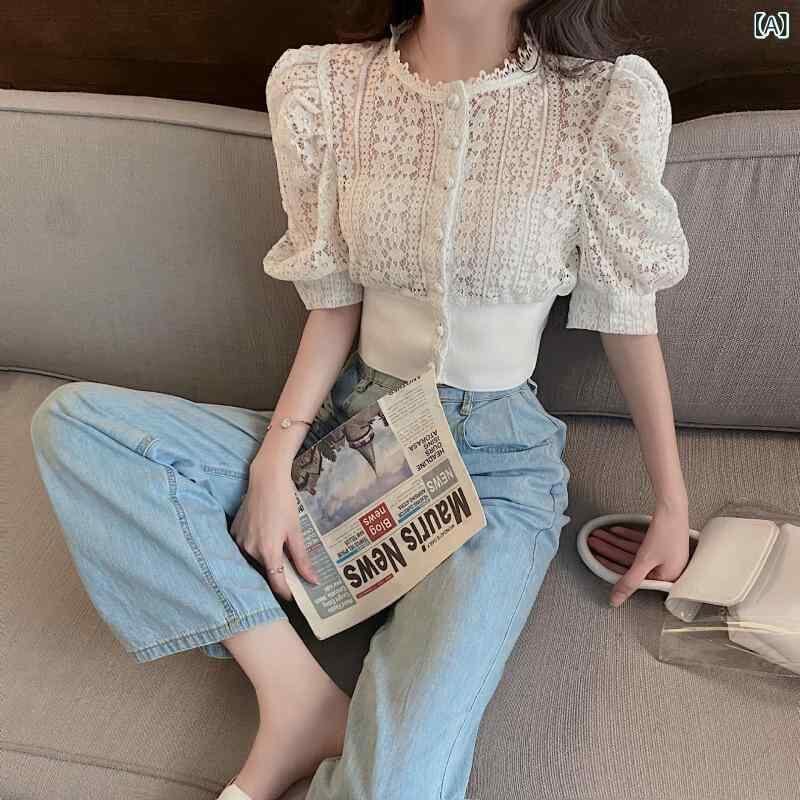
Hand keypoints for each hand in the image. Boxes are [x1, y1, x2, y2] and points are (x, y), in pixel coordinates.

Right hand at [230, 466, 319, 601]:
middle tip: (292, 567)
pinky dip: (255, 546)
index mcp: (268, 552)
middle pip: (266, 569)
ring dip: (266, 558)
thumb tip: (313, 580)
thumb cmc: (284, 503)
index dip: (286, 591)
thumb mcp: (296, 532)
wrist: (266, 479)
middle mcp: (249, 550)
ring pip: (255, 559)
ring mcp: (239, 541)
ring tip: (279, 545)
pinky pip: (245, 547)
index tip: (295, 595)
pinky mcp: (234, 532)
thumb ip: (302, 559)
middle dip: (278, 571)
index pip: (276, 582)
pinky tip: (265, 534)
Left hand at [586, 505, 690, 606]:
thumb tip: (616, 600)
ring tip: (598, 535)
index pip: (633, 578)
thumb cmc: (666, 532)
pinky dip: (626, 537)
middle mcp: (667, 568)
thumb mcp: (644, 561)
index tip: (597, 561)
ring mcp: (664, 554)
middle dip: (609, 550)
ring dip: (614, 542)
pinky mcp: (661, 542)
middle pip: (630, 562)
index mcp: (666, 577)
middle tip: (593, 543)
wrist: (674, 506)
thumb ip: (629, 582)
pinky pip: (639, 543)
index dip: (612, 567)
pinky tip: (615, 531)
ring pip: (632, 551)